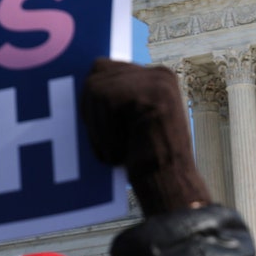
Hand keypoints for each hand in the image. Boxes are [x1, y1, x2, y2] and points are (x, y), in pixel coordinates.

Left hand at [81, 59, 209, 214]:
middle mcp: (159, 75)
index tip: (96, 131)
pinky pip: (106, 101)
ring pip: (97, 88)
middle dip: (90, 111)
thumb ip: (116, 100)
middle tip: (102, 146)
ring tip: (113, 153)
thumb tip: (84, 85)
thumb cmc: (146, 163)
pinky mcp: (152, 93)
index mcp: (156, 80)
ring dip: (96, 127)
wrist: (171, 187)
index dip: (91, 100)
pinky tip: (118, 154)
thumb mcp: (129, 124)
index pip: (105, 68)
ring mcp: (157, 82)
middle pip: (98, 72)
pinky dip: (103, 133)